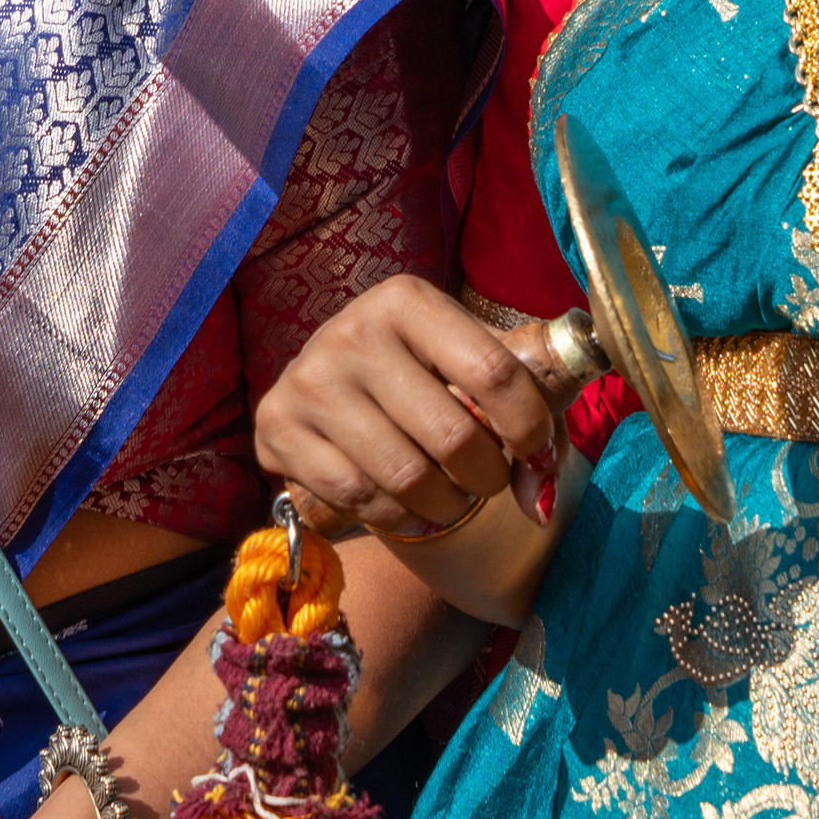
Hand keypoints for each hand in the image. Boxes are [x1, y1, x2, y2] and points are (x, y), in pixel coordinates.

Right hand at [254, 273, 560, 537]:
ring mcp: (310, 379)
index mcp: (409, 300)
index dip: (530, 427)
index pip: (493, 372)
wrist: (334, 380)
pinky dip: (397, 518)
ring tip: (452, 497)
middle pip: (452, 435)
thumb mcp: (479, 362)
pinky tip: (408, 508)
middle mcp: (352, 331)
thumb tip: (541, 503)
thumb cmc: (426, 373)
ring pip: (406, 477)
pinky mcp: (277, 425)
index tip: (537, 454)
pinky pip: (358, 498)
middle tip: (488, 480)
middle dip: (487, 477)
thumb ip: (533, 415)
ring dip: (446, 505)